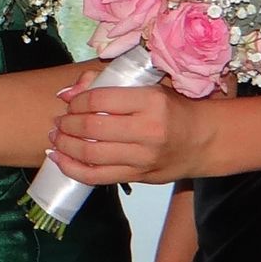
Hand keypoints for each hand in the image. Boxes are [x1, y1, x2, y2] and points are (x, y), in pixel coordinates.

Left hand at [49, 80, 217, 184]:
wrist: (204, 141)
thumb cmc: (174, 110)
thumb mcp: (148, 87)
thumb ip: (107, 84)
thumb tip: (67, 93)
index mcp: (151, 101)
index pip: (101, 99)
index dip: (77, 101)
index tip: (70, 103)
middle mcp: (148, 130)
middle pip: (92, 128)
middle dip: (67, 124)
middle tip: (58, 121)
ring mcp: (143, 157)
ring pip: (91, 154)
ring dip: (65, 146)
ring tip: (56, 138)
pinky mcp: (139, 176)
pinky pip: (97, 177)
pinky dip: (73, 169)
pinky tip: (60, 160)